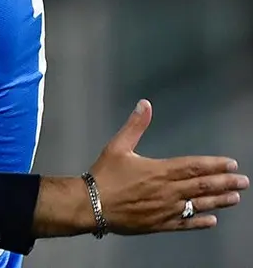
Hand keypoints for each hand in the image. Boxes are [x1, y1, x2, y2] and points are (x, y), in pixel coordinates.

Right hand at [90, 99, 246, 233]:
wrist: (91, 205)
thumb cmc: (104, 175)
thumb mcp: (117, 146)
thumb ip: (134, 126)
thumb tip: (144, 104)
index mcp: (159, 170)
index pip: (194, 167)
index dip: (214, 165)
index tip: (232, 164)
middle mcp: (167, 190)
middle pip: (202, 186)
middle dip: (225, 183)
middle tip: (243, 182)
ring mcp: (165, 209)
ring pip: (198, 205)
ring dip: (218, 201)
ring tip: (235, 198)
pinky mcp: (159, 224)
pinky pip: (184, 224)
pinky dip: (199, 222)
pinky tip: (211, 220)